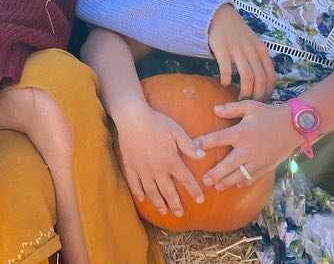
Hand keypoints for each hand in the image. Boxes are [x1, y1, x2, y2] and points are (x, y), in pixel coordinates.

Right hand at [114, 98, 205, 216]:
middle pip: (168, 191)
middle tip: (180, 214)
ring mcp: (142, 169)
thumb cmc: (157, 122)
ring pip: (151, 191)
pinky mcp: (130, 166)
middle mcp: (157, 169)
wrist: (132, 118)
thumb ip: (189, 146)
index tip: (200, 200)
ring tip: (164, 211)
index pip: (185, 179)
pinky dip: (139, 193)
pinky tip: (142, 199)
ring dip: (158, 202)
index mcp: (171, 160)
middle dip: (175, 203)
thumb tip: (203, 156)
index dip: (194, 190)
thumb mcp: (176, 131)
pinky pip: (134, 184)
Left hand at [193, 99, 299, 191]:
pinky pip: (252, 178)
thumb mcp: (250, 107)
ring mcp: (257, 161)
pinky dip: (243, 182)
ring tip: (216, 186)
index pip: (217, 139)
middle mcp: (248, 149)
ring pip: (238, 176)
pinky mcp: (266, 167)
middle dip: (214, 174)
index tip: (193, 148)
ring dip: (226, 182)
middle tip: (204, 180)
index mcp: (241, 133)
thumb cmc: (269, 114)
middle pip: (226, 165)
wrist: (294, 127)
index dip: (203, 144)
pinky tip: (236, 184)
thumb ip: (231, 108)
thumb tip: (215, 109)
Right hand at [207, 4, 276, 99]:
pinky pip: (227, 70)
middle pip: (260, 80)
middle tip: (251, 103)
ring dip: (245, 92)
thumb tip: (265, 82)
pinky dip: (226, 80)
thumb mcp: (254, 44)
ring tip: (239, 99)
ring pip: (247, 78)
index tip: (262, 100)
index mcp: (261, 51)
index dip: (268, 92)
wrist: (219, 16)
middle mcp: (252, 51)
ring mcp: (237, 50)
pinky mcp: (222, 50)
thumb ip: (260, 59)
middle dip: (257, 96)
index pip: (271, 76)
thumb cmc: (237, 33)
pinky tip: (224, 83)